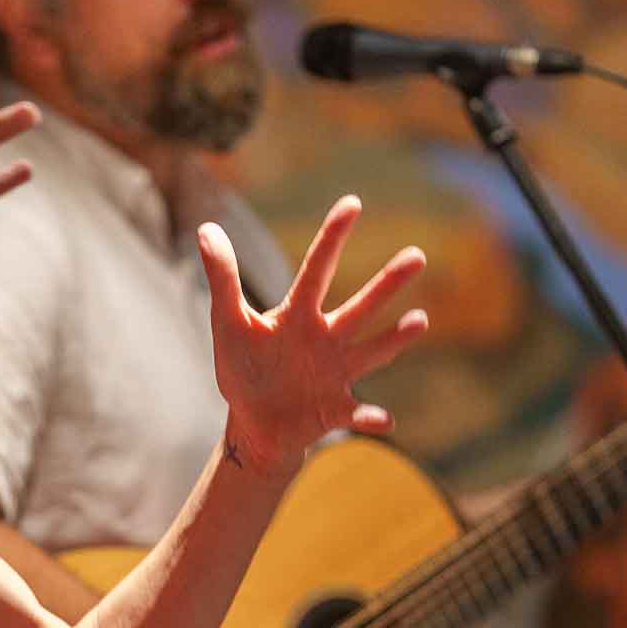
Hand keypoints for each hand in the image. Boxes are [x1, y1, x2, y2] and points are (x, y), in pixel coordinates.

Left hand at [199, 195, 427, 476]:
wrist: (254, 424)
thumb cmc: (245, 368)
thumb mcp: (229, 323)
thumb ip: (222, 278)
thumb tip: (207, 227)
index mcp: (299, 315)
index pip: (316, 270)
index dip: (332, 237)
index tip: (352, 202)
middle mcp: (327, 339)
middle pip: (360, 307)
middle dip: (387, 283)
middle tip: (417, 254)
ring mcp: (336, 374)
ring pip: (372, 352)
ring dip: (394, 339)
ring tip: (419, 320)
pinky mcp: (336, 410)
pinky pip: (356, 413)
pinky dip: (370, 417)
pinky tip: (384, 419)